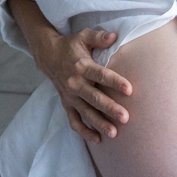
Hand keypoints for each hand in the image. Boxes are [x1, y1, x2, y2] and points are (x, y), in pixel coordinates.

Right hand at [36, 27, 132, 143]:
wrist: (48, 55)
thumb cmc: (71, 45)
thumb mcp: (83, 36)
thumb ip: (99, 37)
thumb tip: (114, 36)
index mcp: (81, 66)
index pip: (100, 75)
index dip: (114, 82)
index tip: (129, 89)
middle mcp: (75, 83)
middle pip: (94, 98)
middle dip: (109, 108)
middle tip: (125, 117)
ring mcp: (70, 96)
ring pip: (85, 113)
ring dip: (99, 123)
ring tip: (114, 133)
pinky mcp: (66, 104)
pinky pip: (74, 121)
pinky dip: (84, 131)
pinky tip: (97, 140)